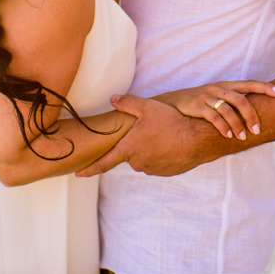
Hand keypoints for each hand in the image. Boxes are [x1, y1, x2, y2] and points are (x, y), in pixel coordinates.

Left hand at [76, 95, 216, 177]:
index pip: (103, 163)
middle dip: (134, 145)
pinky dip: (160, 154)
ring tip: (162, 135)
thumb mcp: (147, 107)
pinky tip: (170, 143)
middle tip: (148, 131)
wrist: (197, 139)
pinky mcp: (165, 172)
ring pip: (144, 158)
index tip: (78, 174)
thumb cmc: (171, 121)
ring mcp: (152, 169)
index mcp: (128, 148)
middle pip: (129, 154)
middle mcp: (137, 162)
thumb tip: (113, 99)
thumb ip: (127, 103)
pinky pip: (157, 163)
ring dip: (149, 149)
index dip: (89, 169)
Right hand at [155, 80, 274, 140]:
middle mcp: (218, 88)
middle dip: (251, 116)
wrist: (172, 102)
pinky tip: (228, 136)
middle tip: (257, 130)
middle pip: (241, 99)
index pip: (250, 83)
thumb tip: (255, 114)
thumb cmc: (200, 103)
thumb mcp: (216, 98)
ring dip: (238, 125)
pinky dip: (223, 127)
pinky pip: (213, 117)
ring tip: (243, 137)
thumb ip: (233, 103)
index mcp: (226, 85)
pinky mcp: (197, 105)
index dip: (265, 87)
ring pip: (228, 109)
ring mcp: (207, 96)